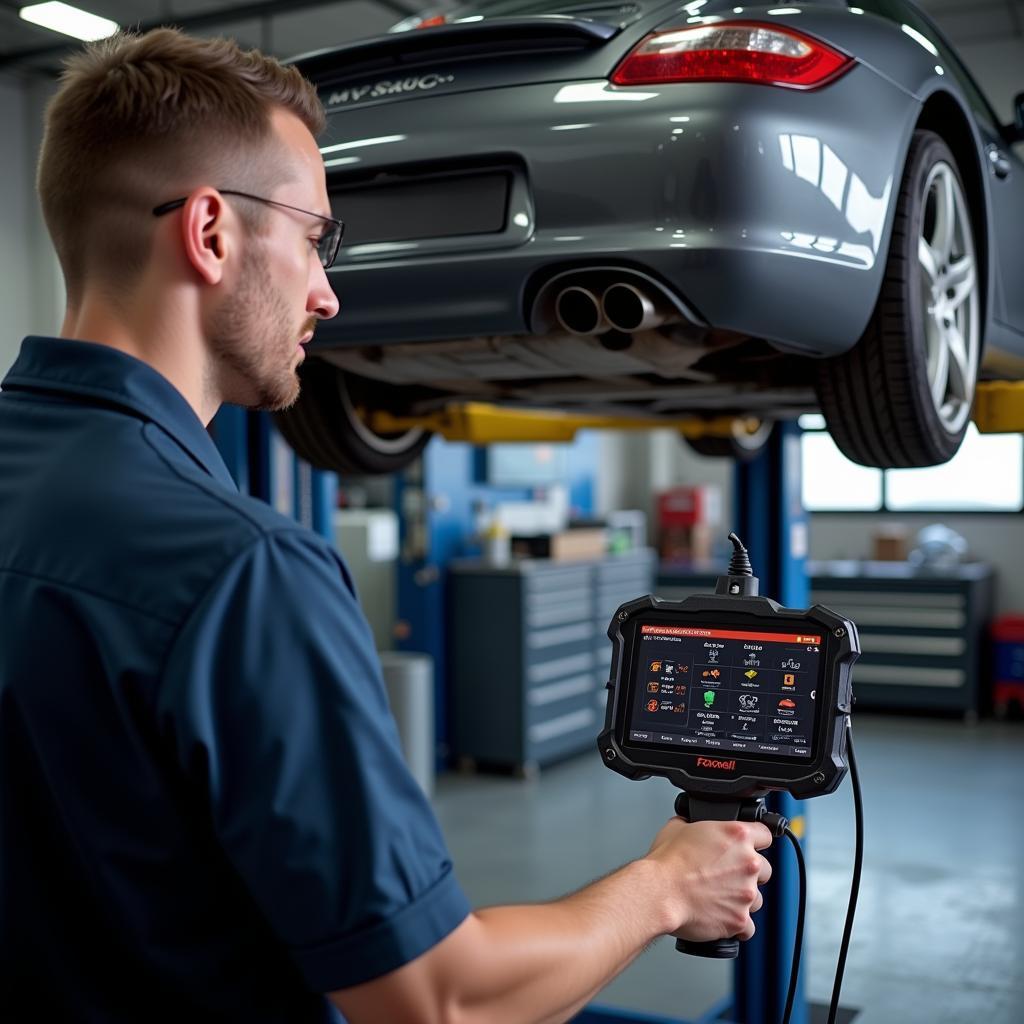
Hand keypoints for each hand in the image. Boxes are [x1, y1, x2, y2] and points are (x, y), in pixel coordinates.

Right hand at [643, 816, 772, 942]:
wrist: (659, 893)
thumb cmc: (666, 863)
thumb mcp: (676, 827)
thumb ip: (692, 824)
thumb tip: (688, 826)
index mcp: (737, 836)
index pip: (765, 834)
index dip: (757, 840)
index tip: (752, 846)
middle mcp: (747, 863)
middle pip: (765, 868)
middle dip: (749, 872)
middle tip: (728, 875)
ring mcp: (746, 892)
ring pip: (757, 898)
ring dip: (742, 898)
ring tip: (720, 898)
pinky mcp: (739, 919)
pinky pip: (748, 927)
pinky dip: (737, 924)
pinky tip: (723, 917)